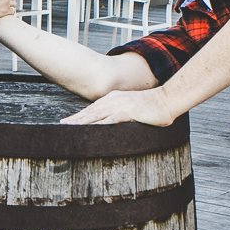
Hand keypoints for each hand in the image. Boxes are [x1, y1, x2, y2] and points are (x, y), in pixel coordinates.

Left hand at [61, 87, 177, 126]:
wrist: (167, 100)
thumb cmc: (152, 107)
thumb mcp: (132, 110)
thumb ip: (121, 115)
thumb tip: (113, 125)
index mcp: (113, 99)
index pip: (92, 109)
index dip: (79, 116)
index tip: (67, 122)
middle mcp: (113, 100)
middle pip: (90, 112)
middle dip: (75, 119)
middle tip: (61, 126)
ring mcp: (119, 106)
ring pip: (96, 115)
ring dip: (82, 122)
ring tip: (69, 129)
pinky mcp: (127, 112)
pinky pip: (109, 120)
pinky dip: (98, 126)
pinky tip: (90, 131)